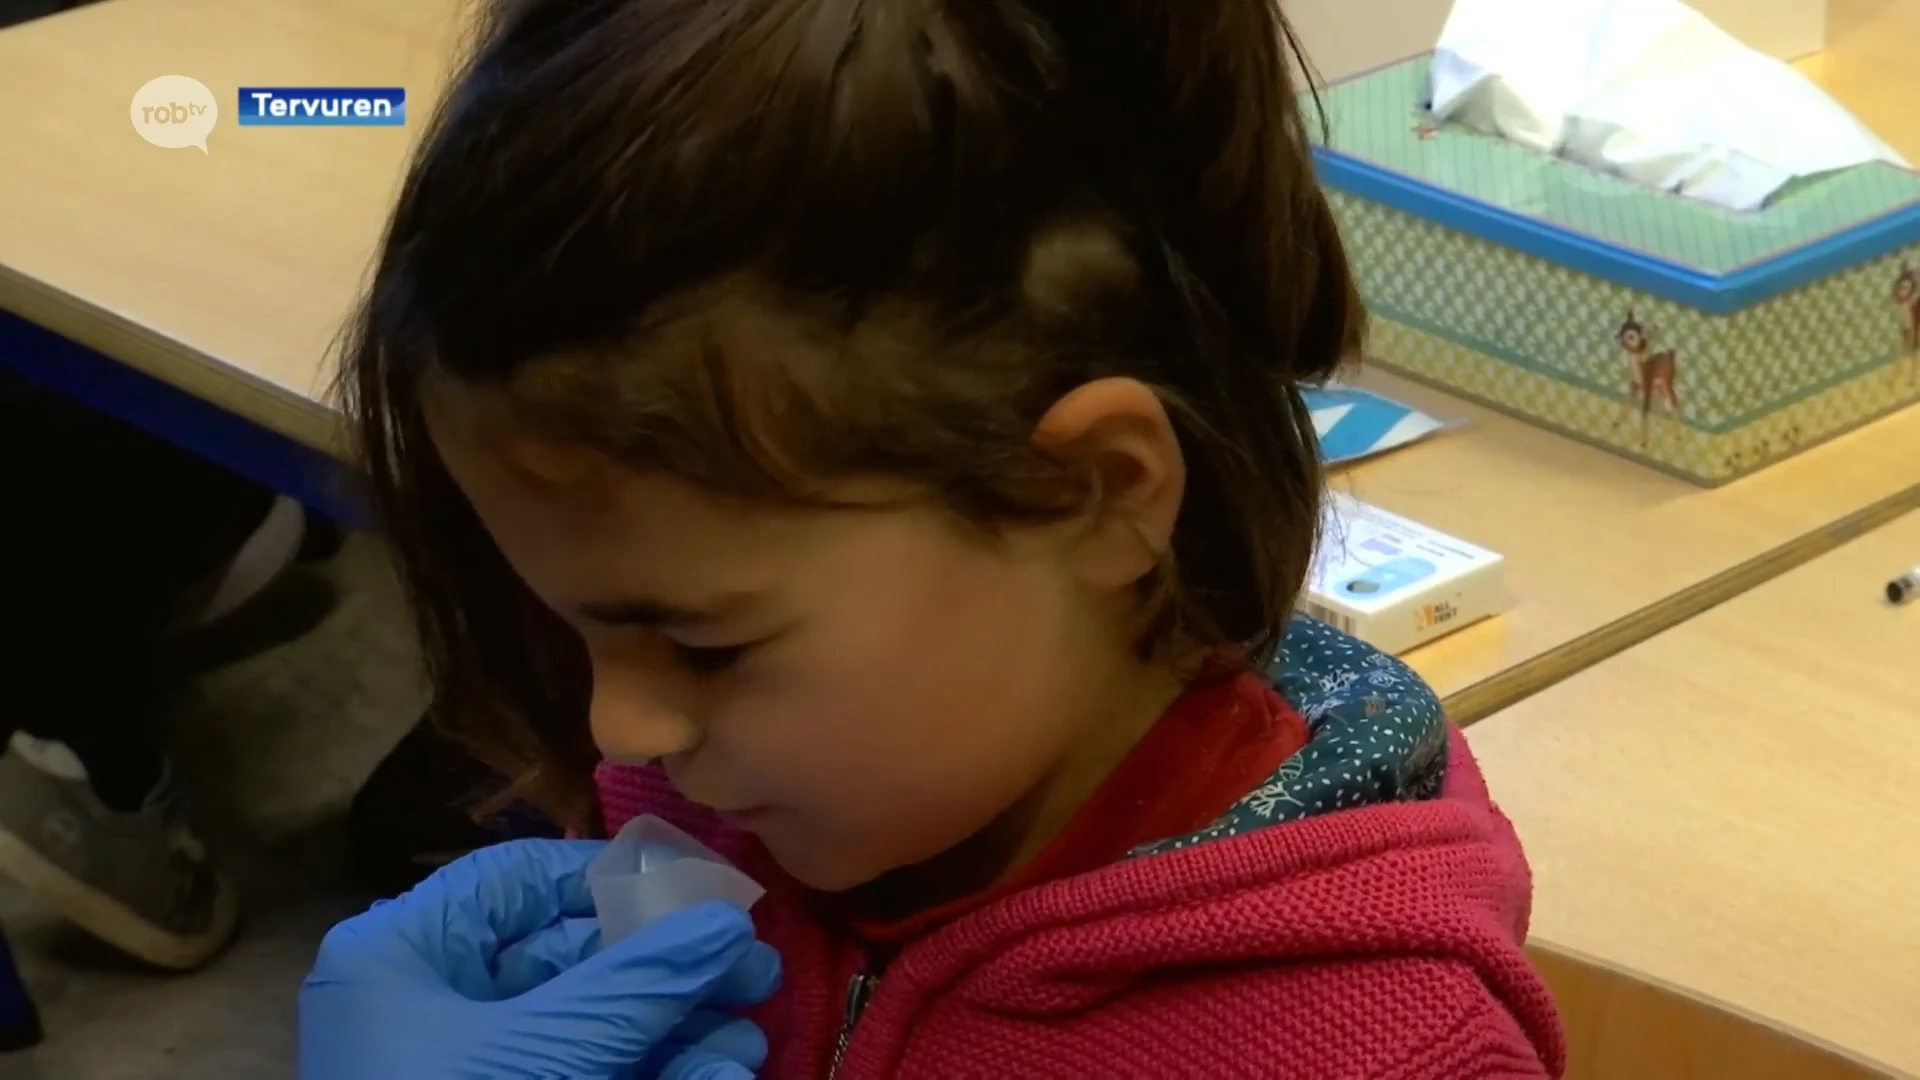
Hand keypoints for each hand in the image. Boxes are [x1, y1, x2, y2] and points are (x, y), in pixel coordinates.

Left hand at [299, 839, 778, 1079]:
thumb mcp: (539, 1052)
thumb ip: (633, 987)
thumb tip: (729, 925)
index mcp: (405, 956)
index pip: (516, 883)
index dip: (615, 879)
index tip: (704, 891)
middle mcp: (436, 1004)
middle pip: (572, 958)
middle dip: (670, 969)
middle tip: (757, 974)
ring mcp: (473, 1068)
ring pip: (594, 1026)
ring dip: (679, 1028)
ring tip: (752, 1035)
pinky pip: (591, 1076)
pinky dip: (656, 1074)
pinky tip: (722, 1072)